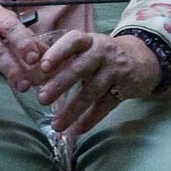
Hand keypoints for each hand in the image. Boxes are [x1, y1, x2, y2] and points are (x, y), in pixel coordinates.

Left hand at [35, 31, 161, 137]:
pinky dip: (91, 119)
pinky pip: (105, 105)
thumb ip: (60, 58)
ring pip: (92, 91)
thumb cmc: (101, 55)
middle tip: (42, 99)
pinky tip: (78, 130)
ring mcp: (114, 70)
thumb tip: (29, 72)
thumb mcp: (84, 49)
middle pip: (80, 68)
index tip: (43, 66)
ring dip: (73, 109)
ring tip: (57, 125)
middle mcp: (102, 52)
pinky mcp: (125, 87)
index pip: (73, 41)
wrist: (141, 58)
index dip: (57, 53)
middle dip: (60, 84)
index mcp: (88, 40)